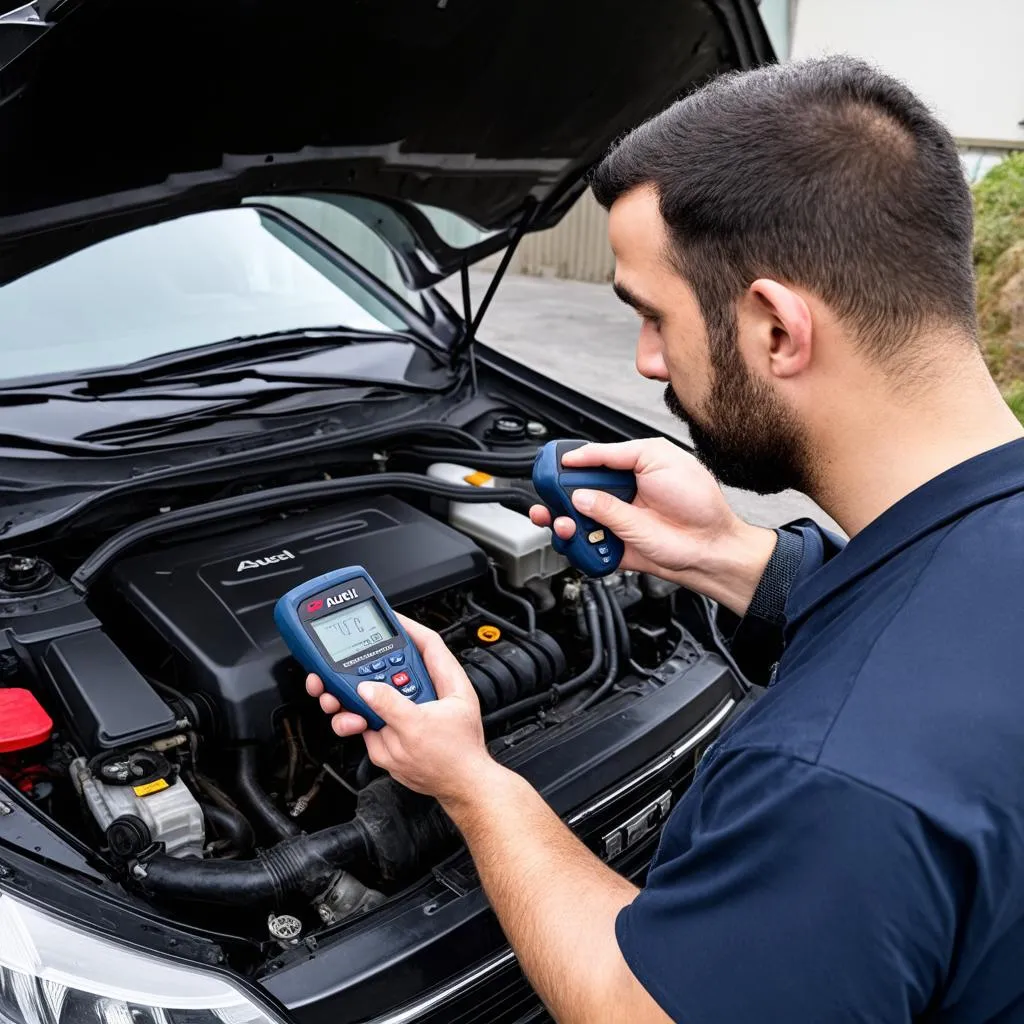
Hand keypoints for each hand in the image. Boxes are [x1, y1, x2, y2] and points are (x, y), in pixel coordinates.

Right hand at [305, 614, 494, 807]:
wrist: (455, 790)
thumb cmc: (455, 759)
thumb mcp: (419, 728)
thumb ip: (391, 706)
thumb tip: (367, 689)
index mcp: (444, 682)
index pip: (425, 643)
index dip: (406, 626)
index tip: (386, 615)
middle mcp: (423, 693)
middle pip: (385, 668)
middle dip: (357, 666)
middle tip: (335, 662)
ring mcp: (405, 712)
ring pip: (369, 695)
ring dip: (347, 696)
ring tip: (336, 699)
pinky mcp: (390, 731)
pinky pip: (364, 719)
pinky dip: (350, 720)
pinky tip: (351, 724)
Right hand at [529, 437, 775, 614]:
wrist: (711, 547)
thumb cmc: (698, 502)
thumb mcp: (659, 461)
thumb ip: (618, 461)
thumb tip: (581, 484)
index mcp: (632, 467)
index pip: (593, 459)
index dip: (573, 461)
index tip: (557, 464)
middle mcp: (621, 494)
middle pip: (576, 491)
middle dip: (558, 494)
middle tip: (551, 496)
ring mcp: (616, 522)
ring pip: (575, 520)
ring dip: (562, 520)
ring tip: (561, 521)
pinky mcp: (615, 547)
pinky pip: (585, 547)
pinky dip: (574, 545)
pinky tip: (574, 539)